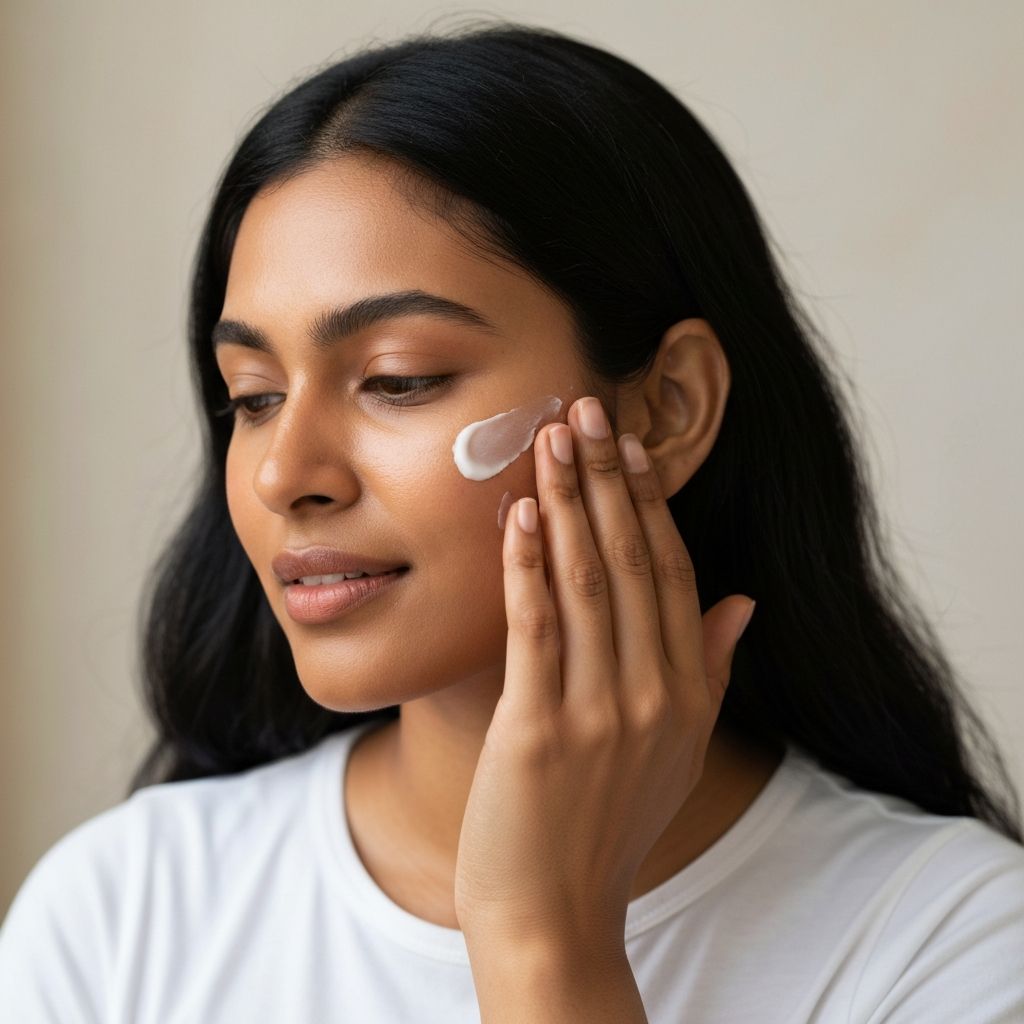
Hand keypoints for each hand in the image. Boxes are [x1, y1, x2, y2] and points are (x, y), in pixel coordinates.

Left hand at [454, 395, 755, 951]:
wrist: (556, 913)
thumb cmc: (609, 823)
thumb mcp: (679, 748)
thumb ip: (712, 668)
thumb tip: (745, 600)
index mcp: (688, 690)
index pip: (674, 572)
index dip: (650, 502)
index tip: (629, 443)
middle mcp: (653, 693)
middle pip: (631, 561)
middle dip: (607, 478)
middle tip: (586, 408)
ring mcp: (598, 711)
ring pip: (586, 581)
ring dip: (567, 503)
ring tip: (552, 438)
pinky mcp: (539, 729)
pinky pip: (535, 630)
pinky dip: (527, 567)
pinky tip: (517, 515)